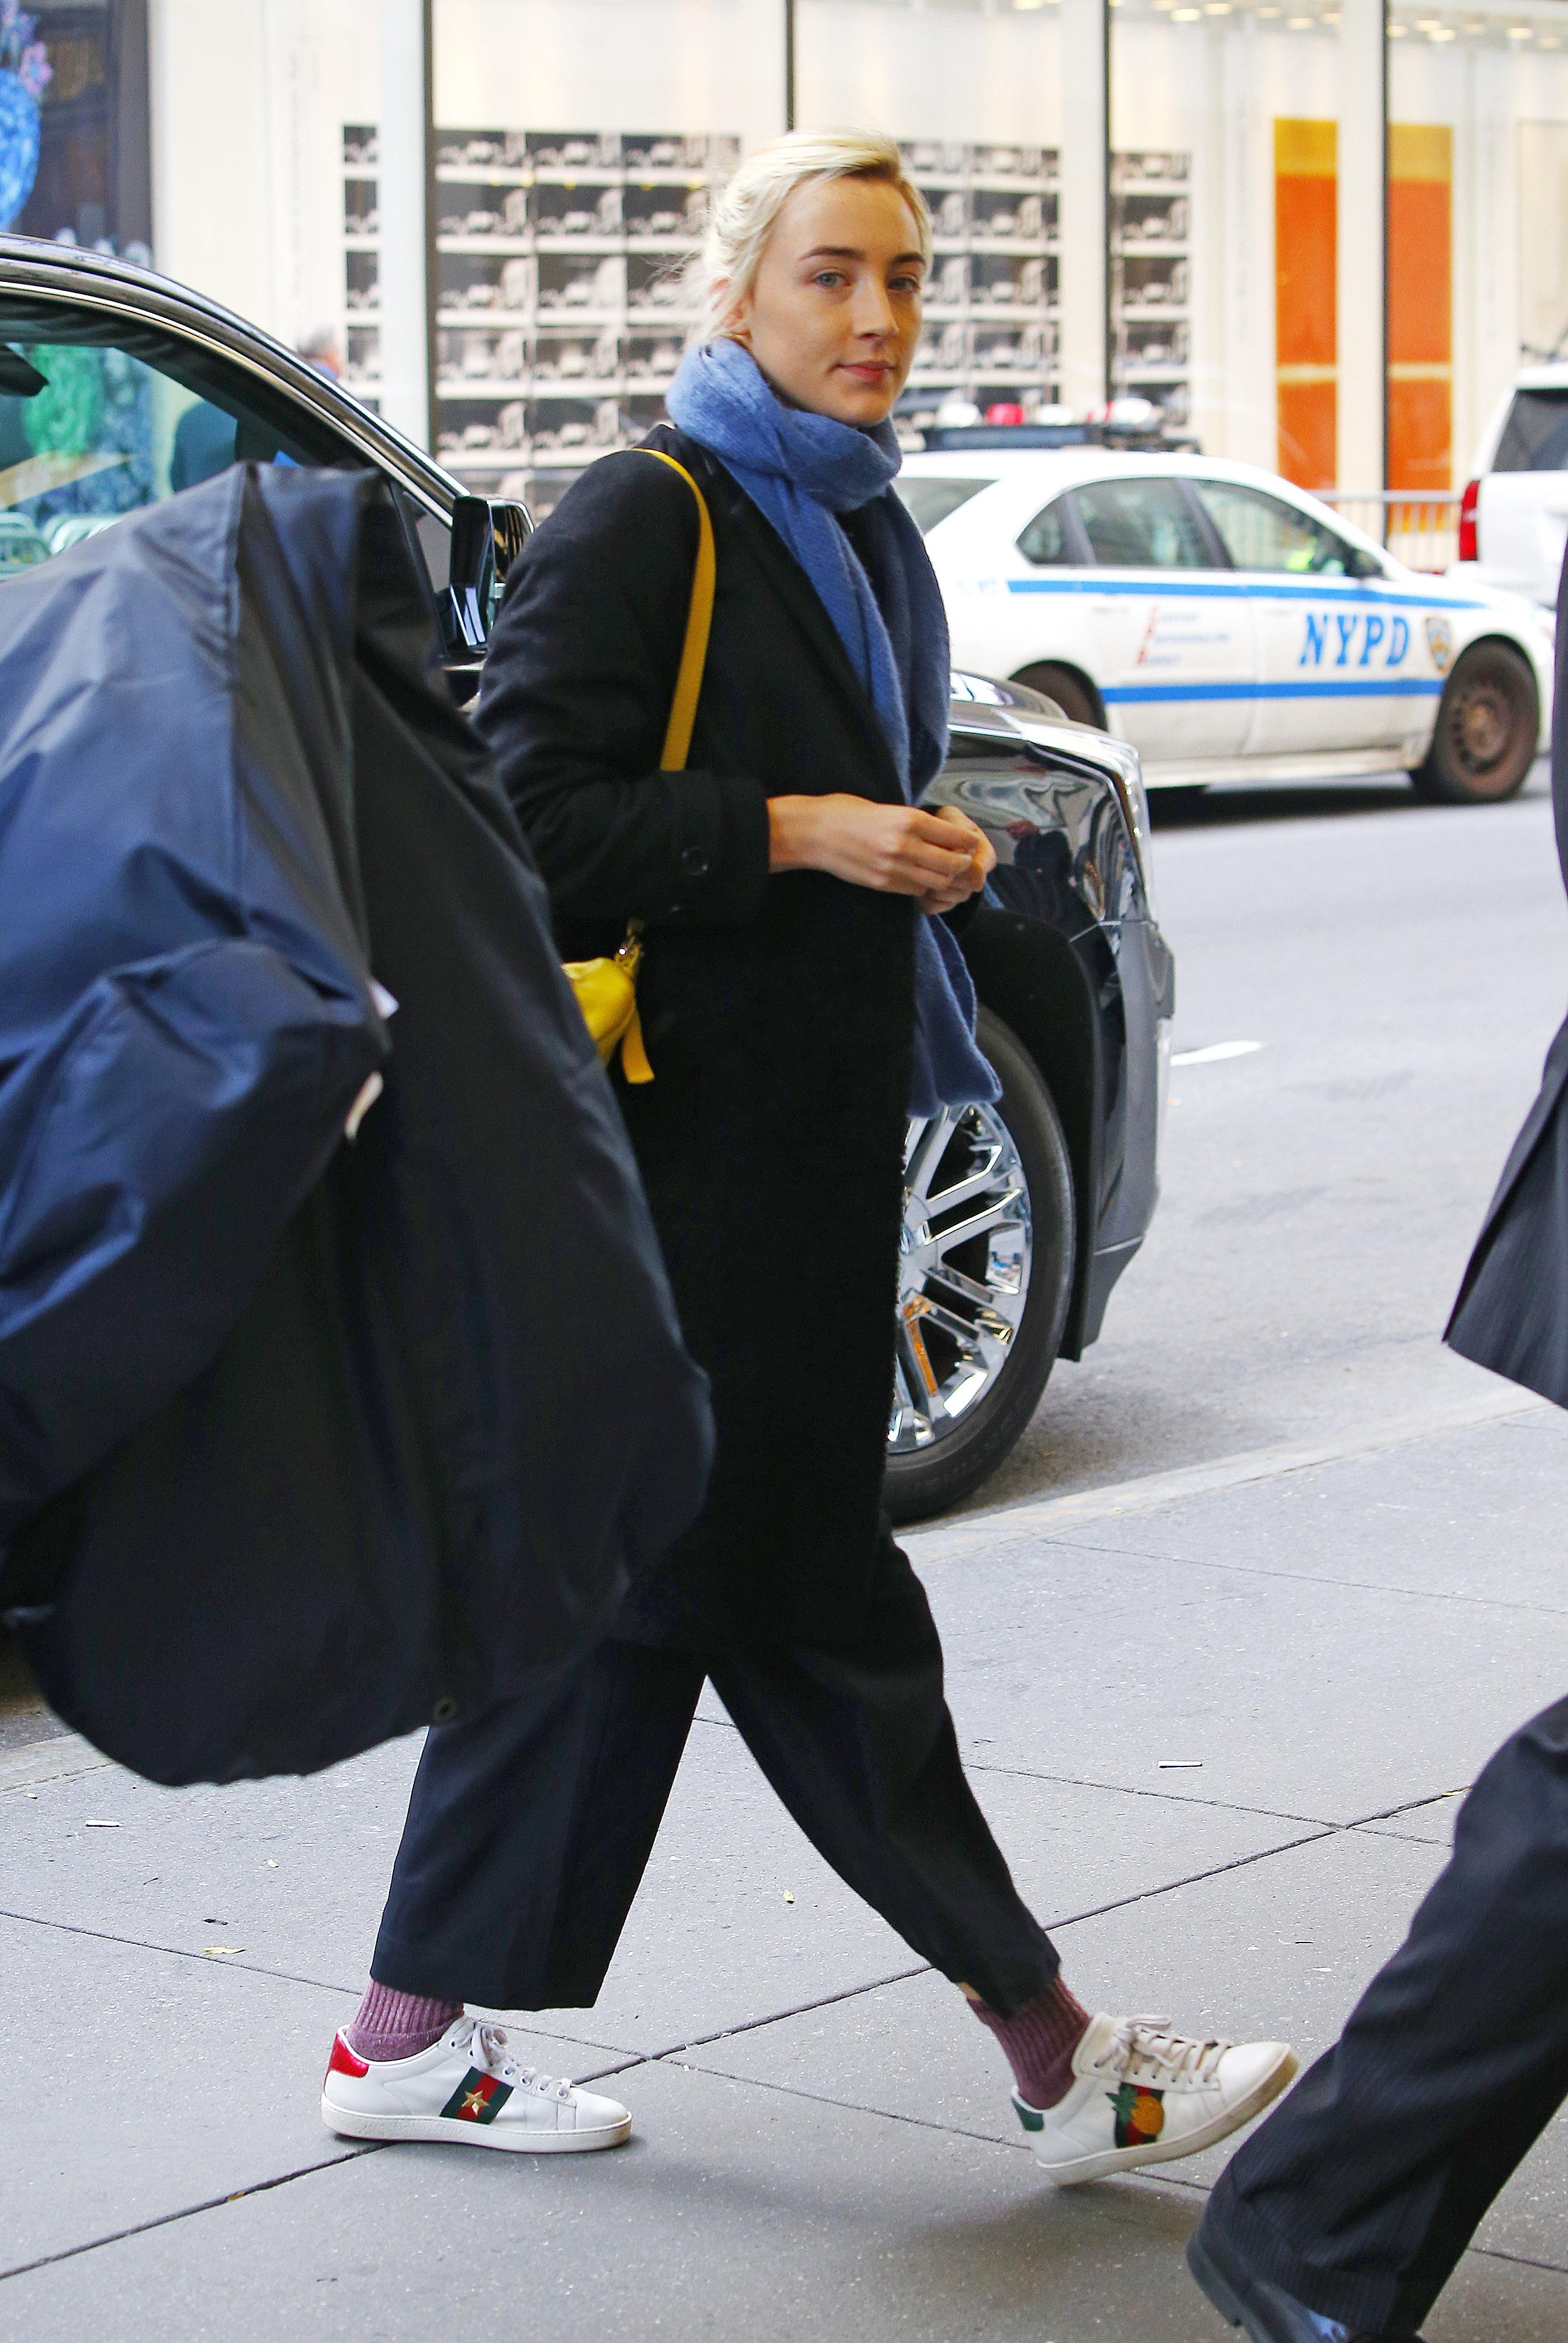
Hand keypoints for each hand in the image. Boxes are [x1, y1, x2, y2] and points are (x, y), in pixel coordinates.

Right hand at [768, 795, 993, 906]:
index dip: (968, 843)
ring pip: (937, 881)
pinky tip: (919, 877)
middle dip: (962, 864)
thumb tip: (941, 833)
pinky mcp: (881, 884)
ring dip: (945, 878)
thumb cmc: (845, 812)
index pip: (955, 837)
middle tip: (961, 861)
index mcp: (908, 820)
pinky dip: (924, 885)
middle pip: (952, 864)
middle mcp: (904, 845)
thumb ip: (913, 821)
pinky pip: (915, 890)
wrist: (812, 833)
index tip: (969, 843)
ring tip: (942, 871)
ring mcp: (892, 868)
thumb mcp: (886, 807)